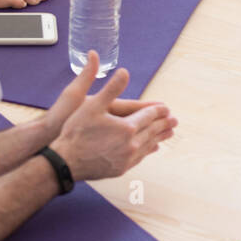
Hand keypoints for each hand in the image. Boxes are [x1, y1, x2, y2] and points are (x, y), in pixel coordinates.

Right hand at [49, 52, 174, 180]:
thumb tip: (124, 71)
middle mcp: (131, 144)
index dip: (158, 111)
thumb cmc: (76, 132)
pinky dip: (148, 151)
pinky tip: (151, 149)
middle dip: (164, 124)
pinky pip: (140, 158)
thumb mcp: (92, 106)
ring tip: (168, 133)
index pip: (148, 116)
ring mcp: (127, 158)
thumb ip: (111, 89)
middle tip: (175, 120)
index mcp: (127, 127)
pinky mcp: (121, 169)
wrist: (65, 162)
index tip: (167, 108)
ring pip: (149, 145)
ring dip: (160, 137)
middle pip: (152, 131)